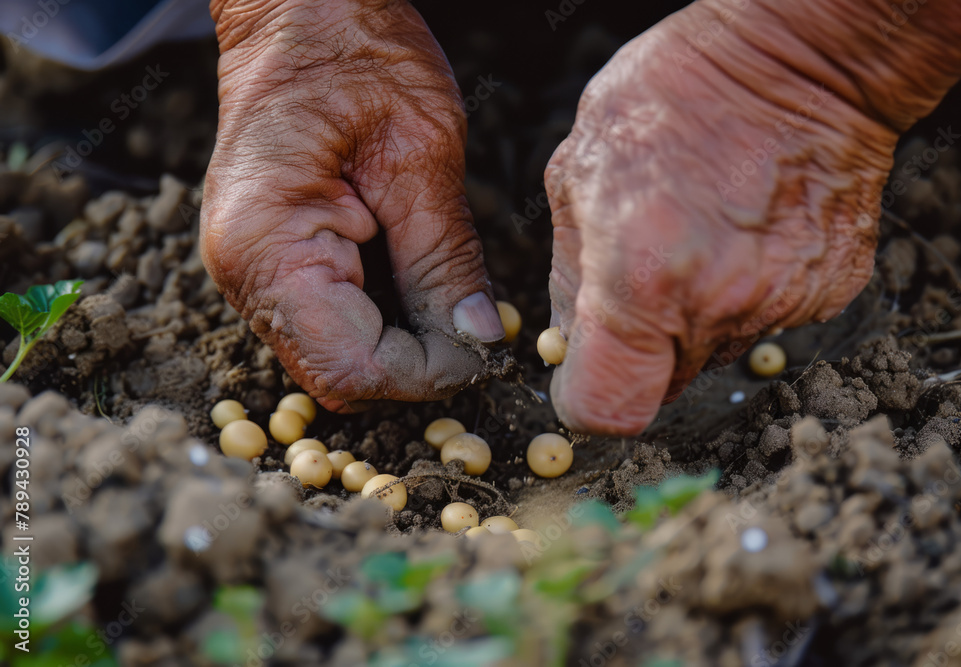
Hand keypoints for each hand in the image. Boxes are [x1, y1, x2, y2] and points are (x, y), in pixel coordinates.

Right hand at [202, 0, 503, 411]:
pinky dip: (383, 320)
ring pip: (336, 356)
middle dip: (415, 364)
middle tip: (474, 326)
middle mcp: (244, 272)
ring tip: (448, 297)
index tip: (480, 345)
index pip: (353, 365)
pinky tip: (417, 281)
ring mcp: (252, 270)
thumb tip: (477, 337)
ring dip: (401, 345)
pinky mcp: (274, 261)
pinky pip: (331, 322)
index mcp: (268, 244)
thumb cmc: (352, 51)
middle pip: (339, 373)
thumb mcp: (420, 151)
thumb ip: (446, 257)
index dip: (425, 372)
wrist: (300, 7)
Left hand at [544, 1, 903, 434]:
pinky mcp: (827, 295)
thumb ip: (569, 273)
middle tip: (642, 280)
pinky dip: (747, 294)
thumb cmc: (676, 97)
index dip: (587, 400)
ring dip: (695, 318)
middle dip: (640, 351)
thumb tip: (569, 340)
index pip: (608, 409)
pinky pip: (766, 322)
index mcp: (639, 279)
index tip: (583, 372)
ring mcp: (779, 306)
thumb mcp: (579, 171)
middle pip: (662, 387)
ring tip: (696, 238)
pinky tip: (743, 233)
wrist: (801, 60)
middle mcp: (714, 308)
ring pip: (714, 353)